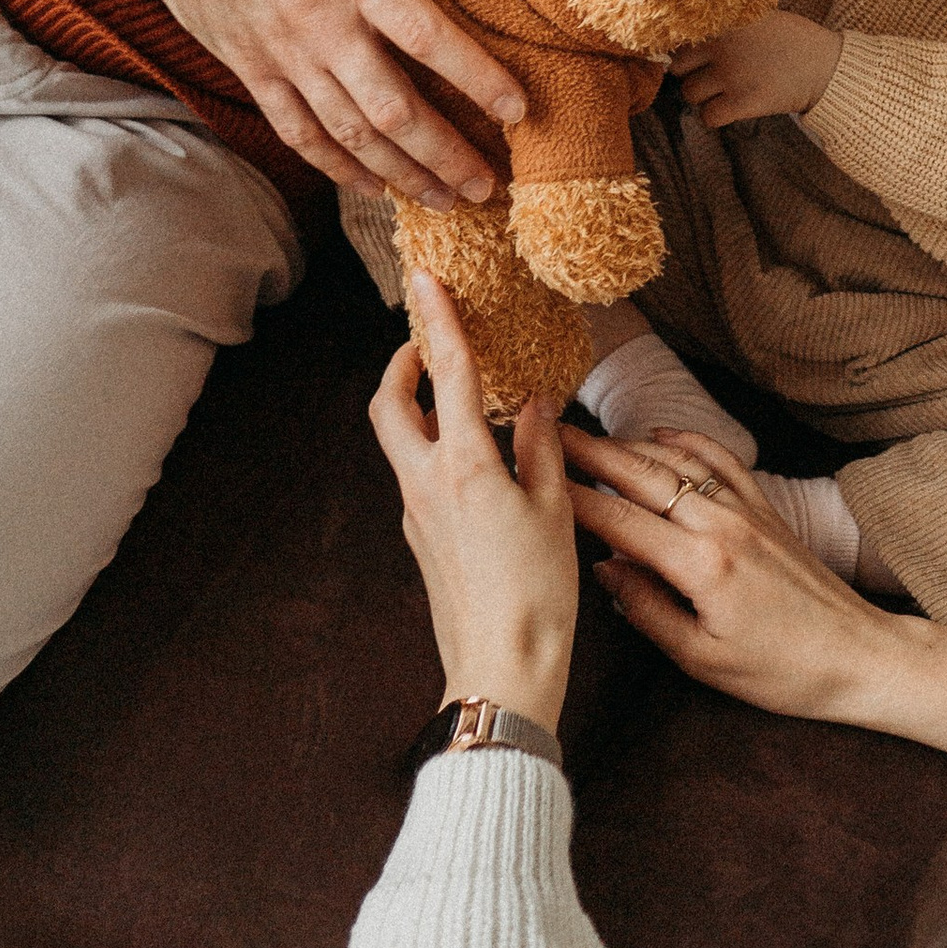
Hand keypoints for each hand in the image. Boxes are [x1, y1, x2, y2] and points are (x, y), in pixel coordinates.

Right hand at [123, 0, 524, 203]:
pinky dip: (335, 167)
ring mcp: (280, 54)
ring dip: (400, 175)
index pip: (427, 36)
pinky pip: (297, 132)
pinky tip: (371, 189)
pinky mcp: (248, 69)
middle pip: (393, 109)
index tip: (518, 109)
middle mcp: (319, 23)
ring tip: (444, 201)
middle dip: (445, 154)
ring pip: (349, 134)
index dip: (477, 78)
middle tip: (488, 185)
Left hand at [368, 272, 578, 730]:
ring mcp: (416, 515)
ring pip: (400, 442)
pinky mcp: (421, 540)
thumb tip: (533, 404)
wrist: (500, 667)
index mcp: (465, 466)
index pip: (446, 374)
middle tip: (427, 343)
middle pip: (390, 406)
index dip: (438, 320)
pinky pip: (419, 476)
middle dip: (400, 366)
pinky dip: (436, 449)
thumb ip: (542, 447)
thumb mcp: (556, 510)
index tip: (428, 280)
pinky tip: (477, 457)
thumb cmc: (537, 594)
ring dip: (417, 407)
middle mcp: (427, 484)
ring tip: (459, 395)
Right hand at [564, 429, 946, 754]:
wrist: (856, 655)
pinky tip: (661, 432)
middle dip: (591, 454)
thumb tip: (602, 567)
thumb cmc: (780, 672)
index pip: (620, 521)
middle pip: (644, 477)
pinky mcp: (768, 510)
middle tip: (547, 433)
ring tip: (587, 436)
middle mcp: (723, 524)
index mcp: (701, 565)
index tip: (534, 477)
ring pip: (678, 463)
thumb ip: (647, 609)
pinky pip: (723, 461)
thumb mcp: (701, 658)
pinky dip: (689, 441)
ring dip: (629, 446)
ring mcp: (748, 510)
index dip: (573, 498)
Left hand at [669, 9, 842, 131]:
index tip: (699, 57)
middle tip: (710, 76)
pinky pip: (708, 117)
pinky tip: (731, 108)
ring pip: (689, 94)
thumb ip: (728, 22)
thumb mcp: (761, 16)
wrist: (826, 67)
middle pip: (678, 67)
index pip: (680, 38)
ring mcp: (731, 75)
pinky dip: (716, 115)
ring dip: (703, 96)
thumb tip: (693, 32)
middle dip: (691, 73)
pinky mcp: (742, 103)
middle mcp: (723, 46)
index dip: (687, 50)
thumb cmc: (795, 40)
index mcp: (726, 22)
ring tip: (724, 92)